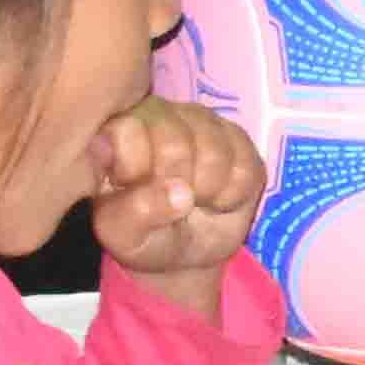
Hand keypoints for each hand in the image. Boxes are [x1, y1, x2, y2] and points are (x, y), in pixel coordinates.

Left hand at [85, 98, 269, 289]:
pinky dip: (233, 194)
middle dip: (175, 186)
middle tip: (169, 203)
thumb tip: (181, 194)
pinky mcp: (239, 136)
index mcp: (118, 133)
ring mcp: (202, 121)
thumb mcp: (125, 237)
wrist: (190, 249)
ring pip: (215, 151)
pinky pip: (246, 164)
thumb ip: (136, 215)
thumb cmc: (146, 236)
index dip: (136, 165)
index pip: (128, 129)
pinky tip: (218, 198)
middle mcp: (160, 115)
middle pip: (175, 144)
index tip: (132, 190)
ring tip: (194, 202)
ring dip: (206, 191)